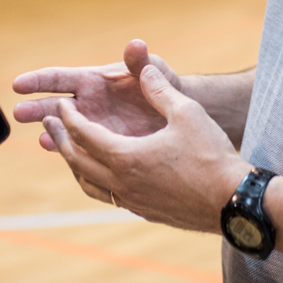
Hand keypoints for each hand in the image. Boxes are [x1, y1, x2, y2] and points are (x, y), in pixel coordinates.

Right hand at [12, 39, 182, 151]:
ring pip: (65, 130)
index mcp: (93, 81)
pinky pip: (82, 149)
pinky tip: (64, 155)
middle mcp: (87, 104)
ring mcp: (93, 126)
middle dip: (36, 109)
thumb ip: (141, 62)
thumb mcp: (155, 72)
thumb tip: (135, 45)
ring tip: (43, 139)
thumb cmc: (164, 86)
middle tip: (18, 113)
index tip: (19, 84)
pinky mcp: (103, 145)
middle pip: (54, 105)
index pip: (60, 79)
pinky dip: (72, 152)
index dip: (39, 80)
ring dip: (52, 134)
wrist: (178, 115)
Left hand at [40, 52, 249, 232]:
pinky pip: (107, 196)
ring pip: (89, 184)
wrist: (233, 203)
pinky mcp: (144, 212)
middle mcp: (121, 182)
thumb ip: (159, 89)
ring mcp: (131, 201)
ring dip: (74, 164)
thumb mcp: (186, 113)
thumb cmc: (211, 156)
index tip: (61, 104)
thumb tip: (144, 69)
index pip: (83, 134)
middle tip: (48, 123)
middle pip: (76, 161)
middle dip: (59, 139)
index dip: (68, 117)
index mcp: (125, 156)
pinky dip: (94, 181)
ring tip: (68, 150)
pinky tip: (102, 174)